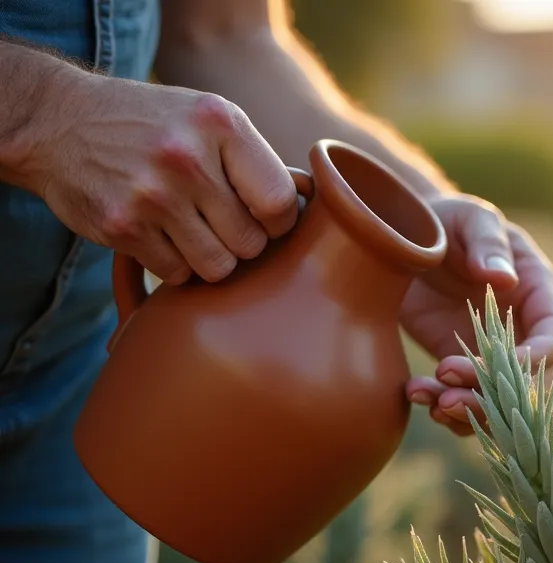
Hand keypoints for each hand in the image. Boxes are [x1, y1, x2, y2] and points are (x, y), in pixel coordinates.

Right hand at [15, 70, 297, 283]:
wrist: (61, 121)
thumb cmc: (157, 126)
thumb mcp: (210, 119)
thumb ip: (257, 160)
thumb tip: (311, 202)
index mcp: (220, 125)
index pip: (279, 202)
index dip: (279, 221)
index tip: (265, 217)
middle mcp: (186, 158)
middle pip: (250, 242)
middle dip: (242, 240)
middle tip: (220, 221)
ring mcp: (150, 196)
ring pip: (217, 266)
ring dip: (211, 257)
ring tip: (192, 228)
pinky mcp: (121, 227)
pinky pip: (176, 274)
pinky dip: (174, 263)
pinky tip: (159, 232)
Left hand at [401, 195, 552, 435]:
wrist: (405, 236)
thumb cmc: (449, 218)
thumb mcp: (469, 219)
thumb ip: (487, 244)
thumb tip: (503, 279)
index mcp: (537, 291)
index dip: (539, 357)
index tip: (504, 367)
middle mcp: (522, 328)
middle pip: (530, 380)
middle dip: (496, 395)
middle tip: (452, 396)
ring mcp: (491, 351)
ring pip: (498, 400)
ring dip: (470, 412)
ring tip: (434, 404)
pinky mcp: (459, 362)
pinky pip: (462, 397)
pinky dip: (441, 405)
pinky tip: (415, 394)